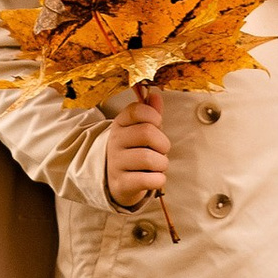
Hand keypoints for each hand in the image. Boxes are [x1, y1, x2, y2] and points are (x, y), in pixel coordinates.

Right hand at [102, 83, 170, 206]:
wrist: (118, 182)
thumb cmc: (135, 151)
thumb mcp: (141, 130)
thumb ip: (151, 113)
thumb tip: (155, 94)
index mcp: (120, 124)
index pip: (136, 110)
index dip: (154, 116)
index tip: (158, 125)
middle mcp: (114, 141)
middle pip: (147, 133)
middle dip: (163, 143)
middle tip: (161, 150)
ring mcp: (115, 163)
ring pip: (149, 158)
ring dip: (162, 163)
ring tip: (158, 166)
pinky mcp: (121, 183)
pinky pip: (148, 180)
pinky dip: (158, 180)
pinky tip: (154, 178)